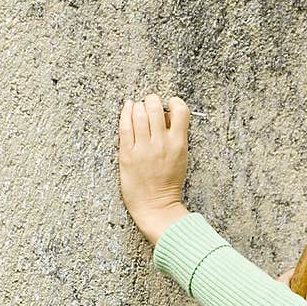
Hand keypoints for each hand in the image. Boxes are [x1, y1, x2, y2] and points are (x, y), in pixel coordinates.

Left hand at [118, 94, 190, 244]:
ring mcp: (143, 148)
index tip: (169, 106)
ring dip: (138, 106)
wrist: (155, 205)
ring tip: (138, 109)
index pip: (180, 110)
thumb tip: (168, 115)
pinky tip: (128, 108)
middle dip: (152, 100)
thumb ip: (177, 136)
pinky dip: (126, 112)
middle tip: (150, 105)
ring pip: (139, 112)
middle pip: (155, 106)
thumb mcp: (181, 158)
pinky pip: (125, 125)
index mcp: (178, 143)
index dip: (174, 103)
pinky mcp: (127, 153)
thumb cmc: (168, 183)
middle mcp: (161, 143)